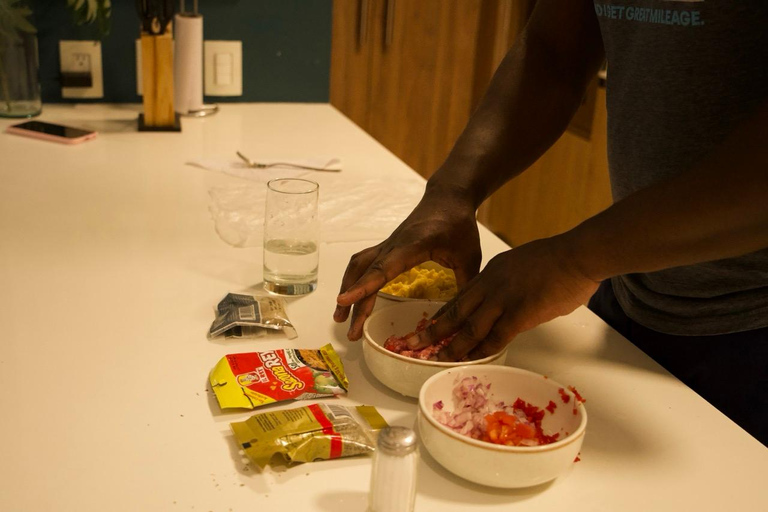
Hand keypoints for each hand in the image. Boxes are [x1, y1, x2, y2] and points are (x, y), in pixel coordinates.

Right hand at [334, 184, 481, 339]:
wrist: (448, 197)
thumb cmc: (458, 224)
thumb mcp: (469, 256)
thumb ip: (465, 285)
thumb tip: (465, 317)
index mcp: (413, 246)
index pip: (383, 269)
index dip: (364, 287)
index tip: (344, 300)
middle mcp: (393, 245)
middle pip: (365, 273)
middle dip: (353, 302)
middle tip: (350, 332)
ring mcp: (387, 245)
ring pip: (358, 267)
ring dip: (347, 290)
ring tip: (340, 317)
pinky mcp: (387, 247)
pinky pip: (363, 263)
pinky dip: (354, 280)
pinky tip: (352, 296)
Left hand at [409, 237, 599, 360]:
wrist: (577, 255)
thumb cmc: (559, 260)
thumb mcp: (522, 265)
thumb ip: (511, 284)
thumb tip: (512, 302)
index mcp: (491, 271)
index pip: (461, 296)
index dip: (444, 314)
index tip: (430, 327)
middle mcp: (490, 284)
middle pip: (455, 312)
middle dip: (433, 331)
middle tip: (414, 344)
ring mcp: (503, 299)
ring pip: (469, 327)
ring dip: (451, 346)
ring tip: (435, 359)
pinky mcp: (519, 313)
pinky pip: (494, 337)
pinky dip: (480, 351)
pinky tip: (469, 361)